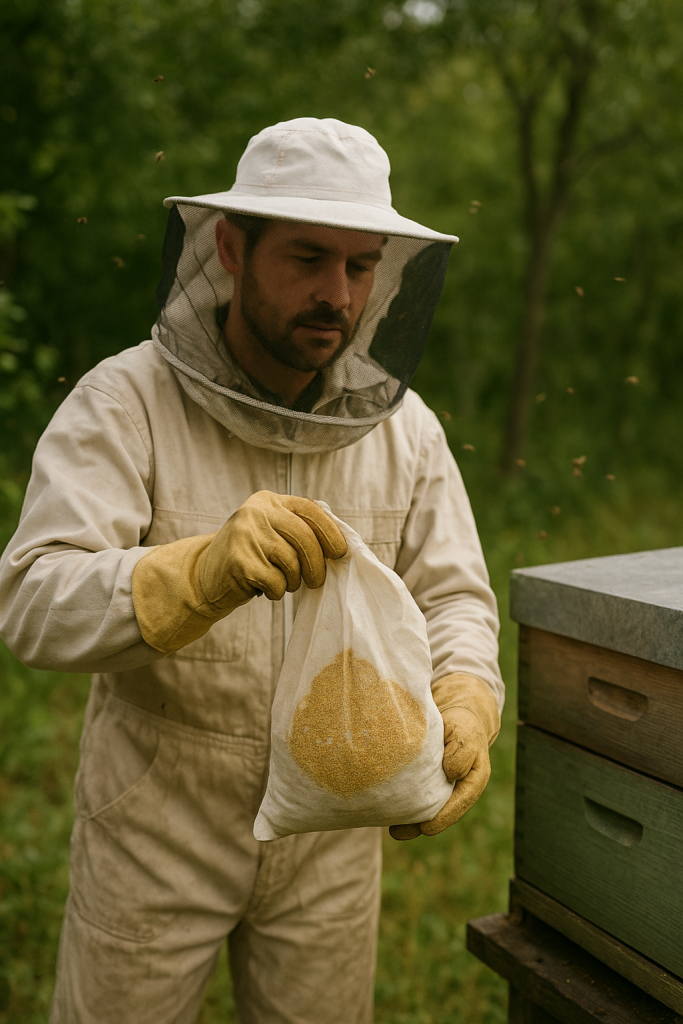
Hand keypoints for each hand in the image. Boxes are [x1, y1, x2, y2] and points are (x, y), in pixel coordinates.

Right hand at [199, 491, 346, 606]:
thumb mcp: (271, 533)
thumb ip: (299, 529)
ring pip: (292, 563)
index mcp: (268, 500)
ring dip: (293, 581)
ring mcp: (245, 534)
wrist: (203, 576)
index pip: (310, 510)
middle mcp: (256, 512)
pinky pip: (277, 582)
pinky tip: (263, 588)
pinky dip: (277, 591)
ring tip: (280, 581)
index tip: (340, 552)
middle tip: (317, 581)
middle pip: (305, 538)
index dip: (330, 532)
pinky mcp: (240, 560)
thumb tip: (341, 542)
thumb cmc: (250, 557)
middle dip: (317, 565)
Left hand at [389, 673, 499, 841]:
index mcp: (473, 781)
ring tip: (391, 830)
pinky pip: (418, 797)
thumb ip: (462, 752)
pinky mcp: (428, 784)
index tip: (426, 828)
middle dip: (421, 826)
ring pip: (427, 809)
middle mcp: (457, 790)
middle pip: (441, 813)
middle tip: (398, 832)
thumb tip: (450, 772)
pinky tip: (388, 809)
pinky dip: (405, 805)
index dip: (443, 817)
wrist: (456, 720)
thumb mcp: (465, 734)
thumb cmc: (462, 727)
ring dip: (410, 822)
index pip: (460, 803)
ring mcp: (442, 789)